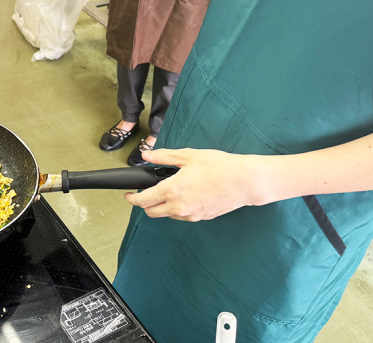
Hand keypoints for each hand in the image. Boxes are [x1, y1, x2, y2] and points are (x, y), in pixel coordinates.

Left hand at [124, 149, 260, 221]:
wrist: (244, 182)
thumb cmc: (220, 167)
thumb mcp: (188, 156)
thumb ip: (164, 157)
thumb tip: (147, 155)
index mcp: (172, 190)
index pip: (143, 200)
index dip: (132, 199)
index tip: (128, 195)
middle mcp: (179, 207)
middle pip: (151, 212)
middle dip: (144, 204)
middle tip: (145, 194)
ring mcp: (190, 215)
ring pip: (167, 216)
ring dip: (161, 207)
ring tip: (168, 192)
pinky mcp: (201, 218)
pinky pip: (182, 216)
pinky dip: (177, 209)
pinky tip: (184, 196)